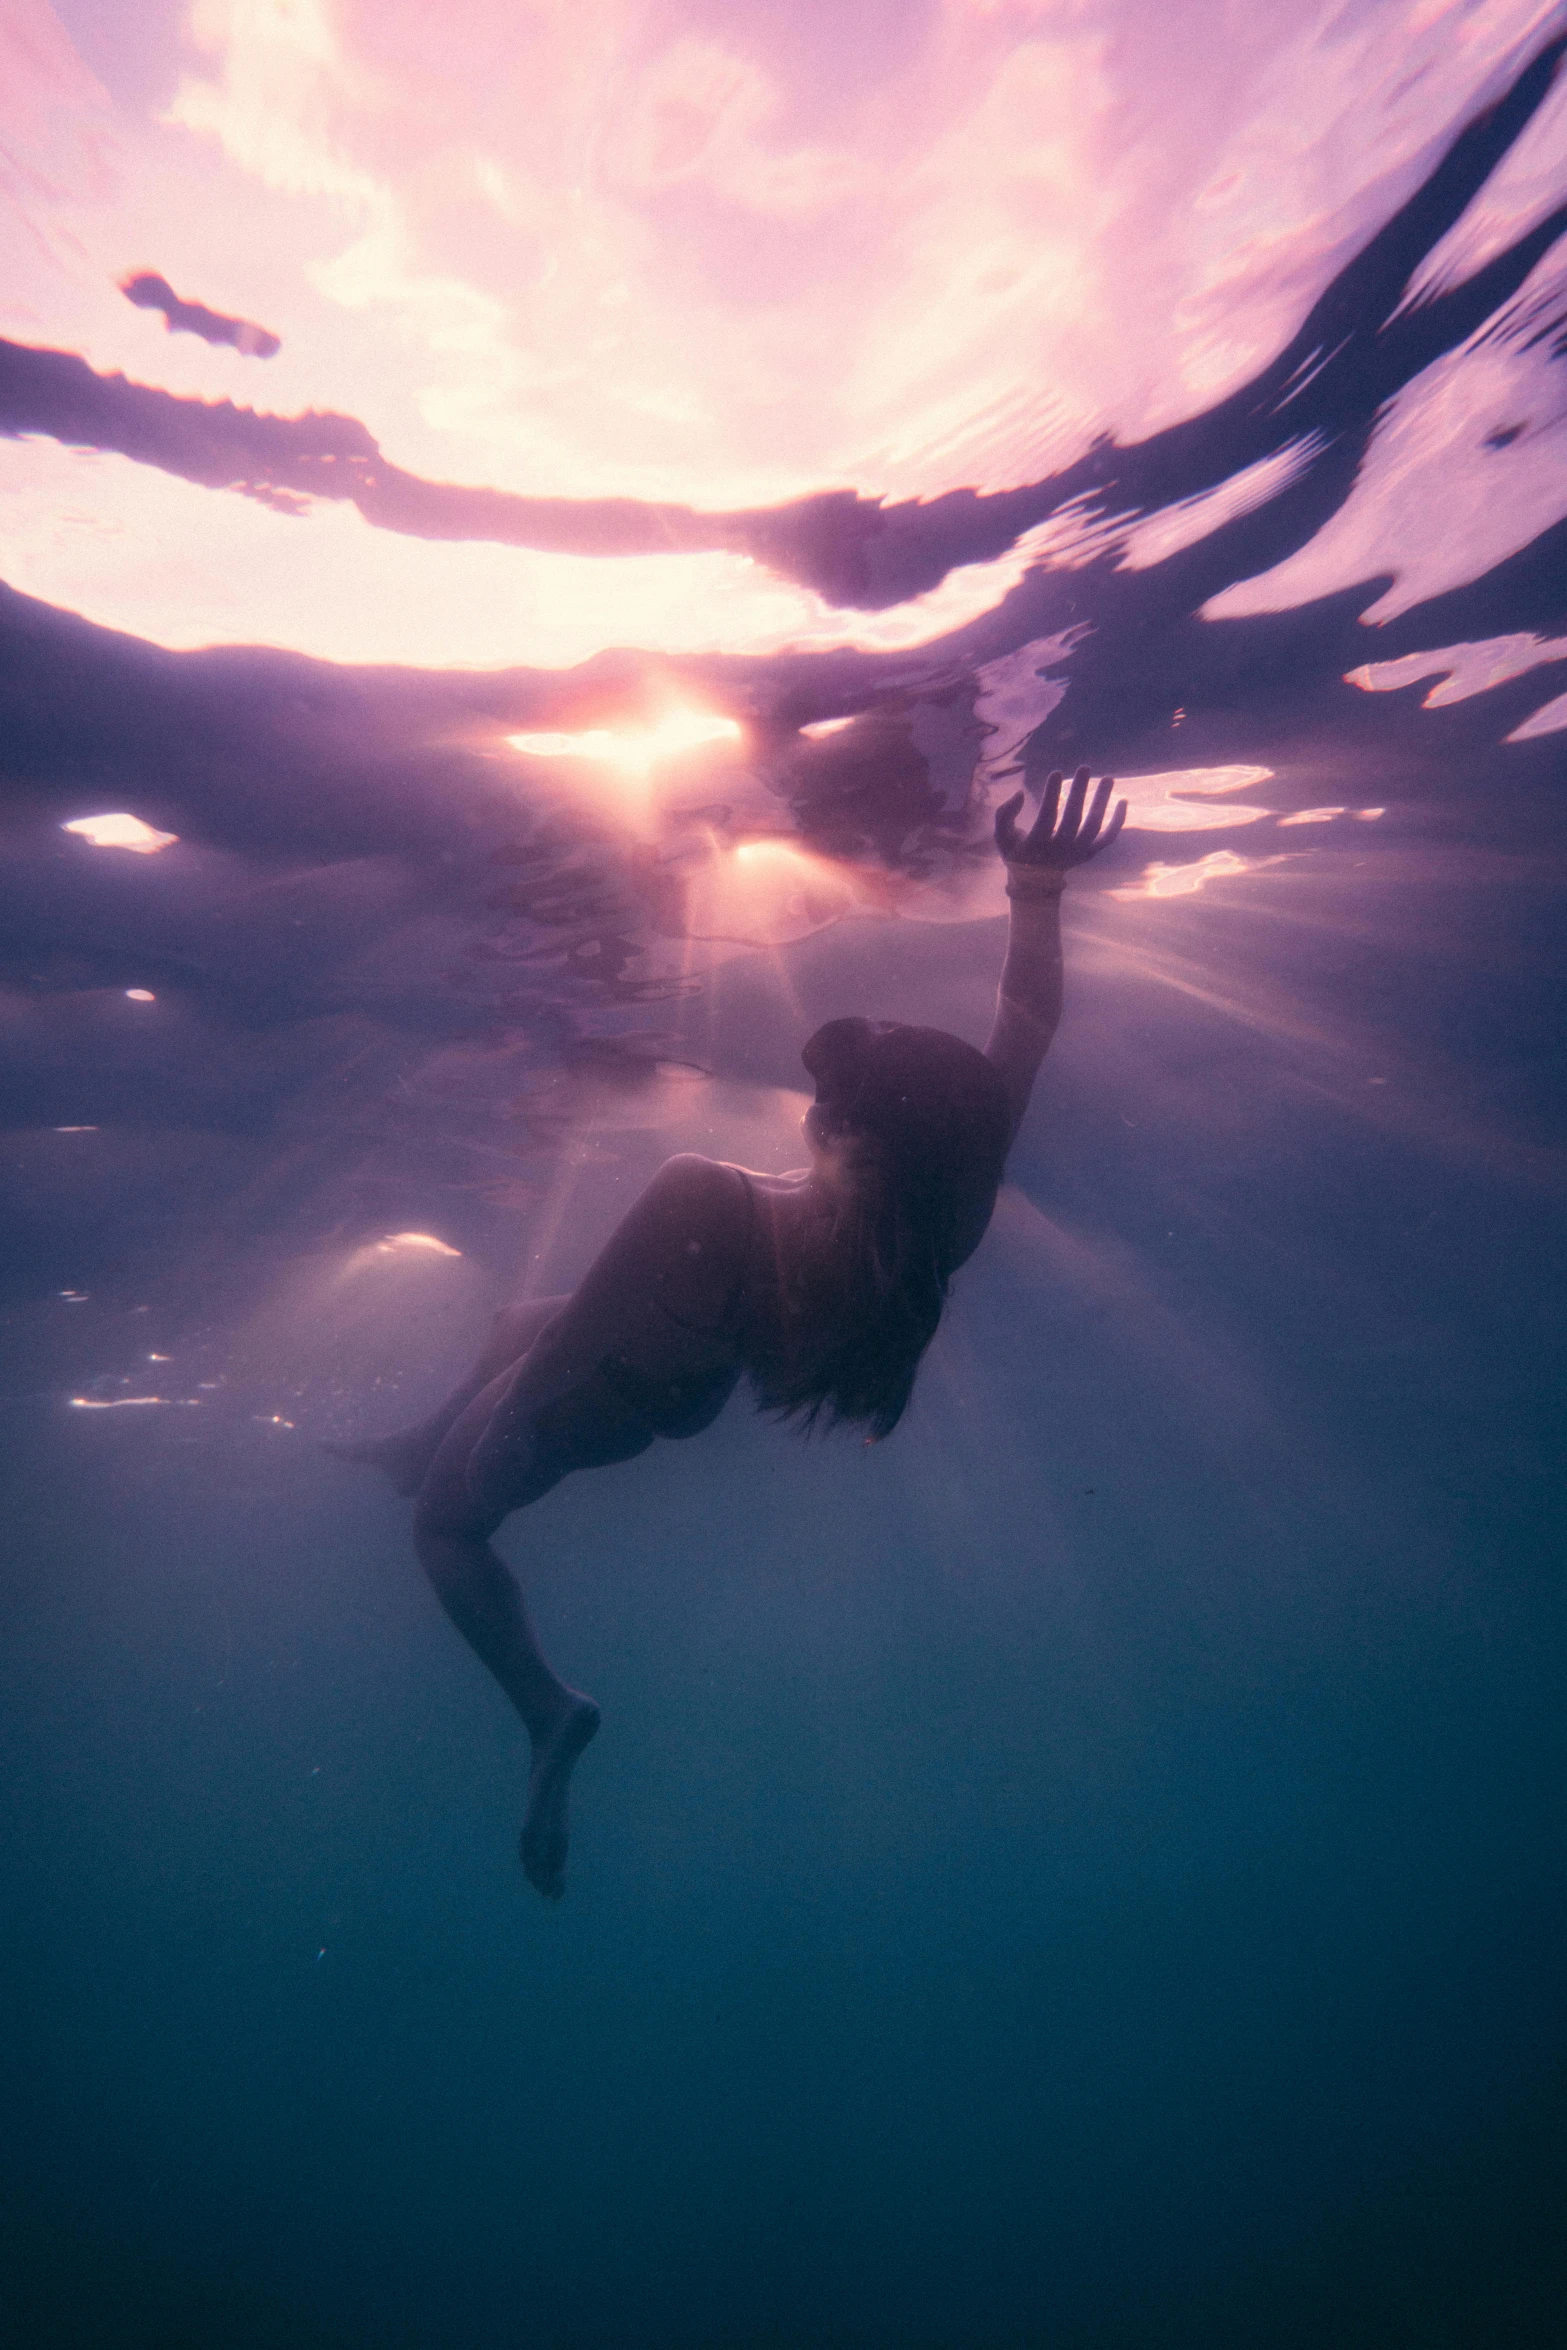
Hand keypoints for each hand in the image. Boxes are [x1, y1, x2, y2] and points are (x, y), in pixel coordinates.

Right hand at [995, 766, 1125, 893]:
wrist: (1035, 883)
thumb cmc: (1017, 852)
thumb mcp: (1002, 836)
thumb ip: (1004, 814)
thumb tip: (1020, 793)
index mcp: (1036, 845)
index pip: (1047, 817)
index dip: (1051, 795)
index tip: (1056, 772)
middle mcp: (1059, 851)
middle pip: (1073, 819)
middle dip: (1080, 792)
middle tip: (1085, 768)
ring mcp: (1077, 853)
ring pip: (1093, 826)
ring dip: (1102, 802)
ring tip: (1108, 778)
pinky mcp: (1089, 854)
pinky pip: (1107, 838)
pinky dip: (1118, 822)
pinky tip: (1122, 800)